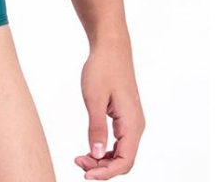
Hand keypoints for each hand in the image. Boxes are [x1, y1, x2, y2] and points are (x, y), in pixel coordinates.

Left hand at [73, 38, 144, 177]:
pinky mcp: (125, 117)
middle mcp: (136, 126)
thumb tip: (98, 156)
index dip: (106, 173)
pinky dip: (105, 149)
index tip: (86, 174)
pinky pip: (118, 142)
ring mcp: (131, 122)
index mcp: (132, 123)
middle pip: (124, 160)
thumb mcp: (94, 98)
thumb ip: (96, 128)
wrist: (111, 47)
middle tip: (78, 164)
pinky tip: (91, 149)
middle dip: (102, 168)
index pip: (125, 161)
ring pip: (121, 153)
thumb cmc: (102, 68)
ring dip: (103, 160)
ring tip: (81, 158)